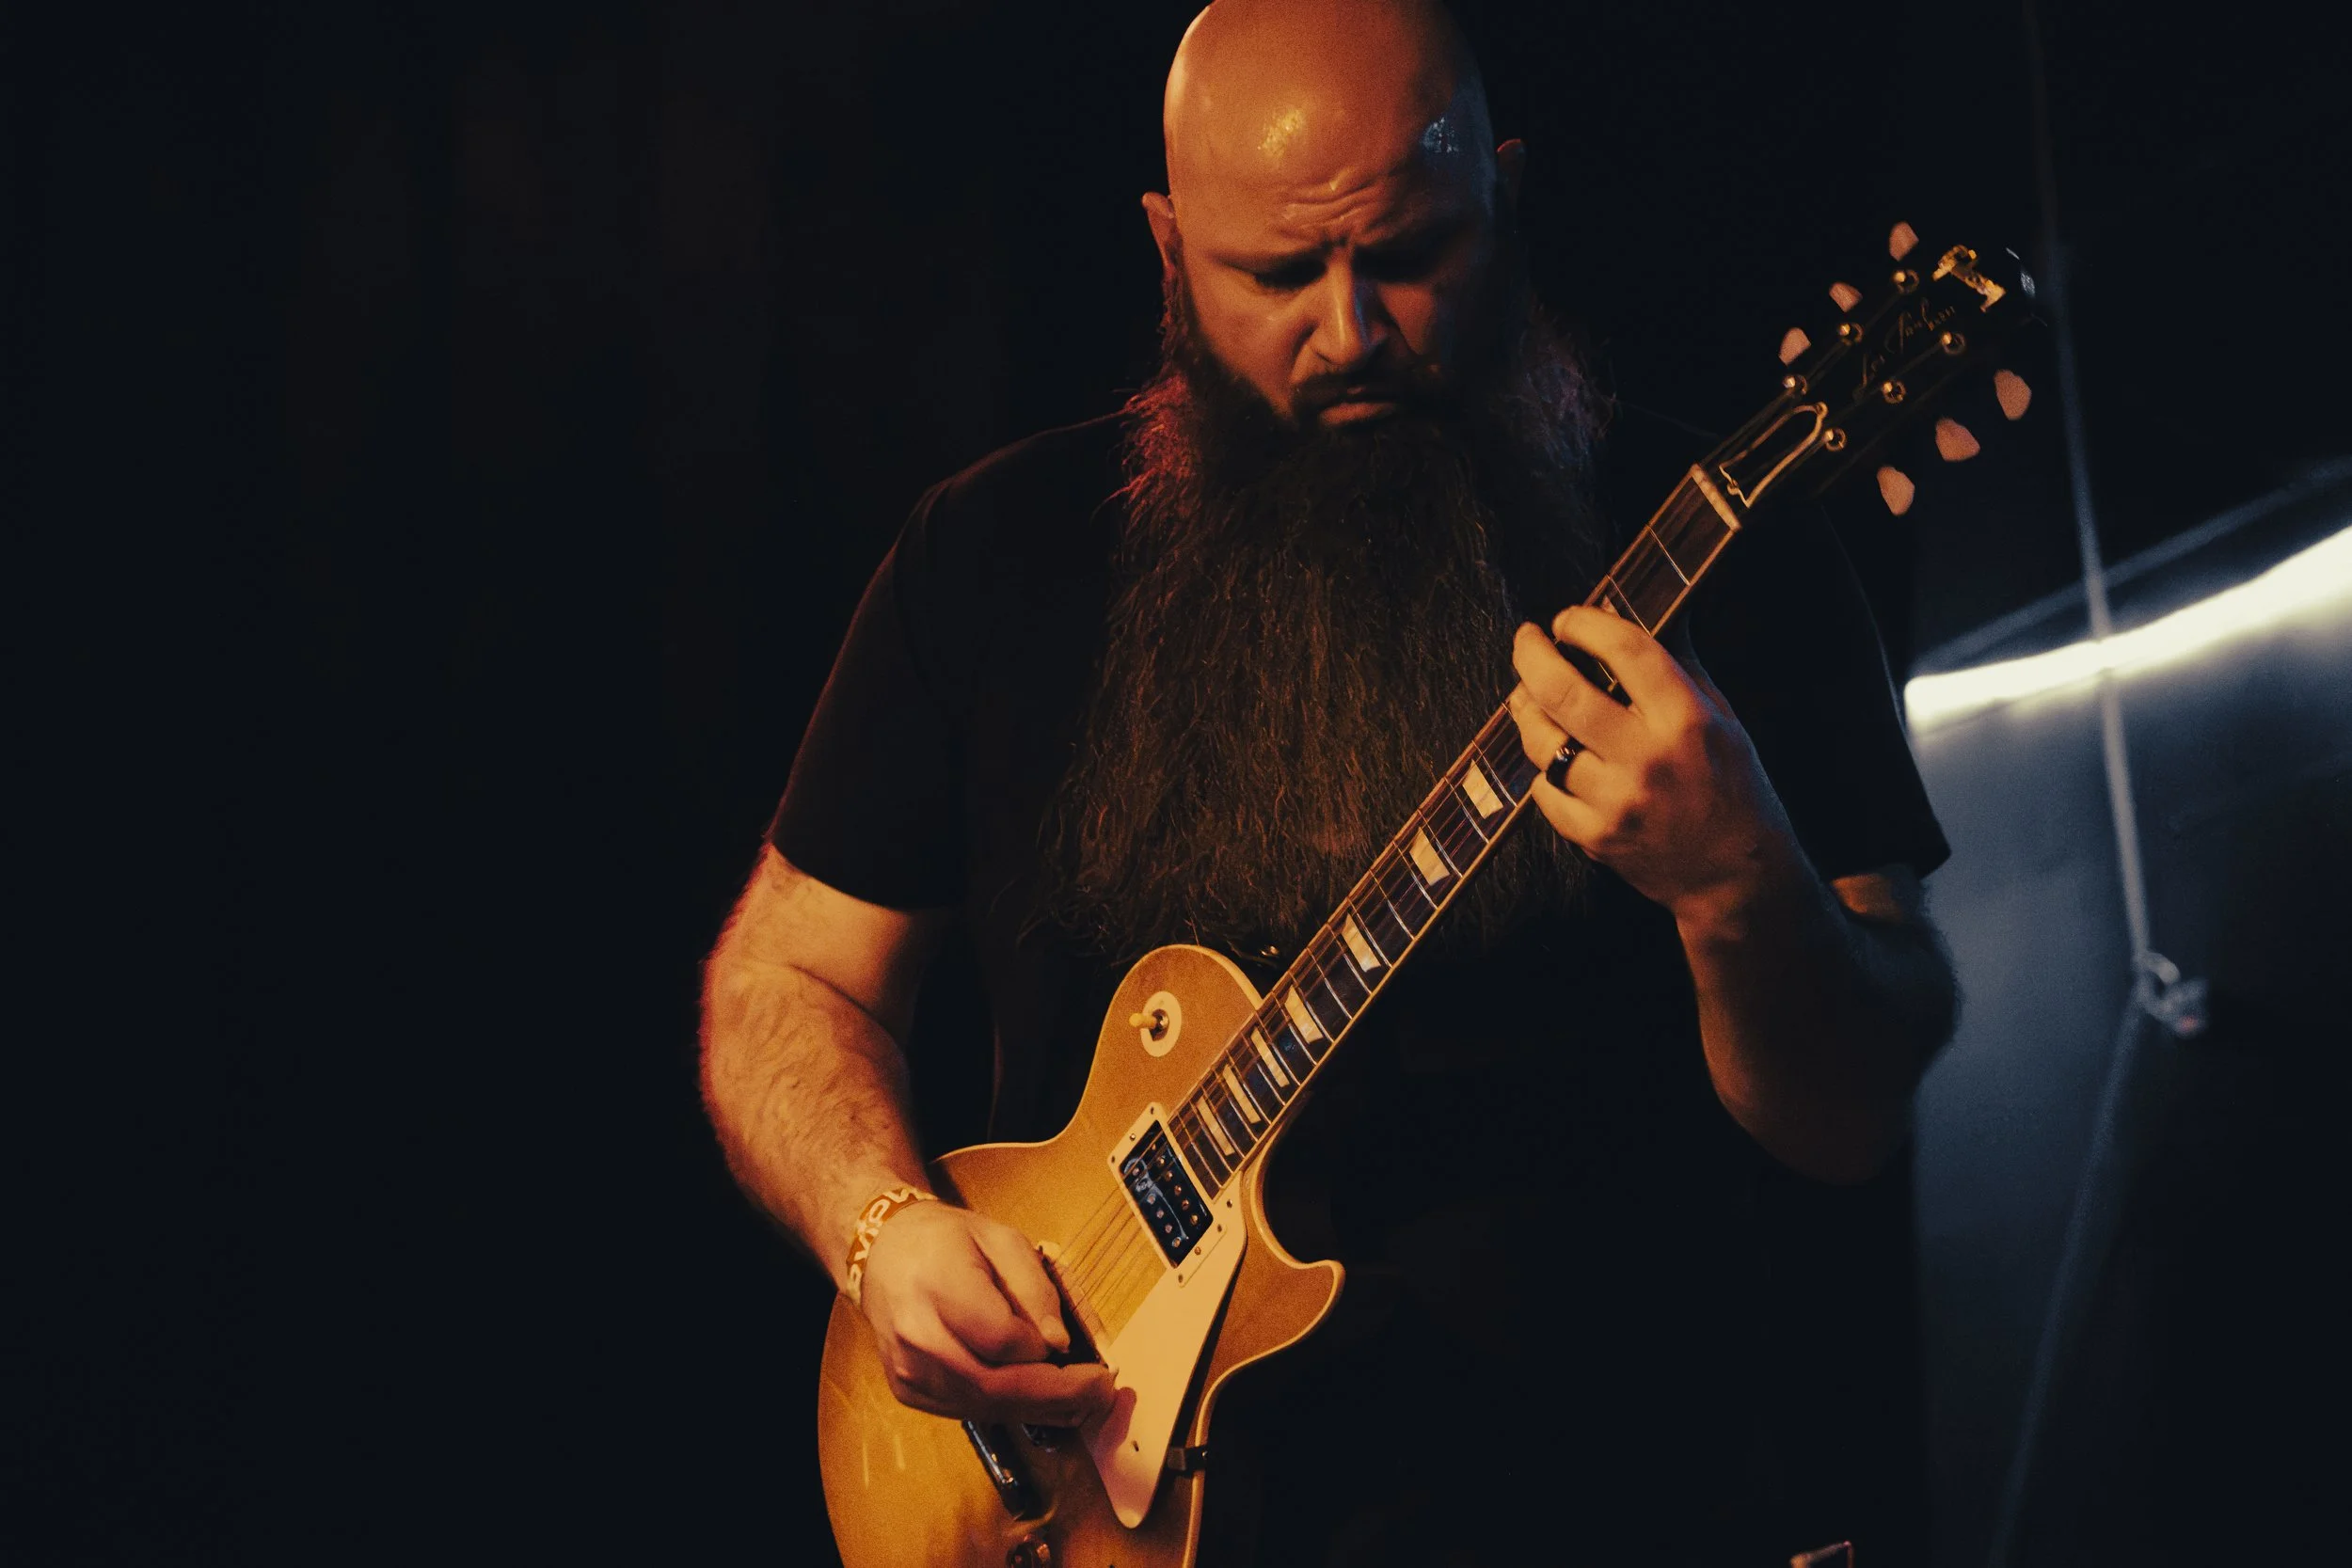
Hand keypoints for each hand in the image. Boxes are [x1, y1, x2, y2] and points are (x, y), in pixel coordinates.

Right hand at [856, 1200, 1116, 1425]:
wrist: (885, 1254)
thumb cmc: (948, 1241)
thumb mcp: (1001, 1238)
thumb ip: (1034, 1286)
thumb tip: (1058, 1344)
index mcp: (937, 1284)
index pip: (999, 1338)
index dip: (1041, 1348)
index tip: (1075, 1348)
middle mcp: (917, 1335)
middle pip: (993, 1385)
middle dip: (1054, 1395)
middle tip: (1100, 1392)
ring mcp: (908, 1370)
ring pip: (983, 1406)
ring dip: (1038, 1409)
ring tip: (1080, 1401)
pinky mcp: (908, 1392)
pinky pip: (968, 1410)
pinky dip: (1009, 1409)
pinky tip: (1040, 1400)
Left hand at [1506, 606, 1805, 925]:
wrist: (1735, 876)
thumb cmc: (1734, 789)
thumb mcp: (1723, 719)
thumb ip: (1677, 669)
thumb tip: (1633, 620)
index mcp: (1685, 720)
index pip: (1625, 650)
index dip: (1586, 624)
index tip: (1568, 618)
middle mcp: (1646, 758)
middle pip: (1563, 693)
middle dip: (1532, 656)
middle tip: (1527, 640)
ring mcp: (1614, 801)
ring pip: (1542, 742)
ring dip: (1526, 709)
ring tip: (1528, 694)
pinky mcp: (1593, 836)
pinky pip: (1544, 789)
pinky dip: (1543, 766)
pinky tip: (1551, 753)